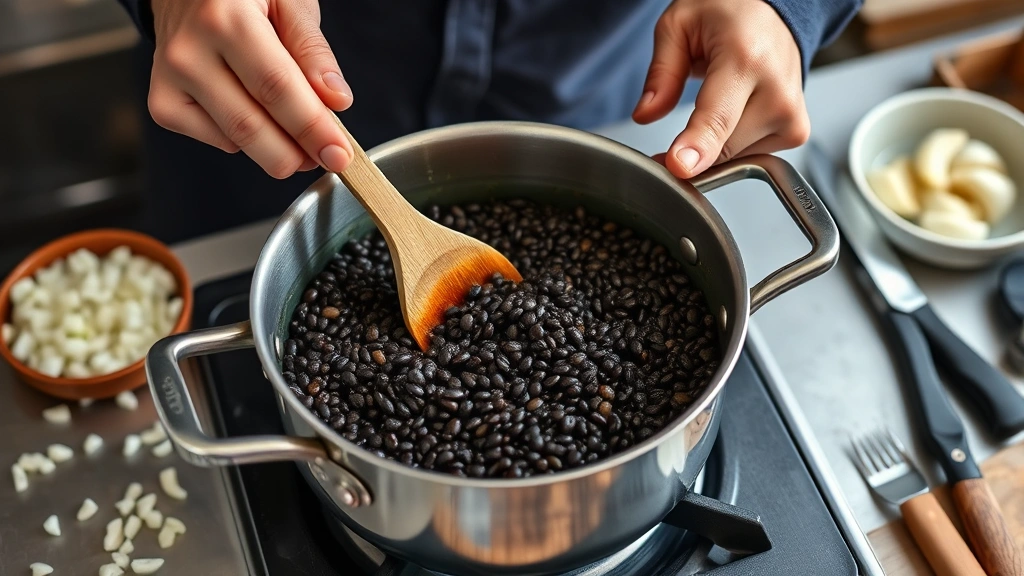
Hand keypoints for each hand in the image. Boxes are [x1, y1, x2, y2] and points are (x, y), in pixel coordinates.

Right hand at [147, 0, 352, 177]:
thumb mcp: (289, 1)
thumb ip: (312, 50)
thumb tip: (335, 100)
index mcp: (225, 17)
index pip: (276, 87)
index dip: (312, 127)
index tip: (340, 154)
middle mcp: (189, 50)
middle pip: (251, 125)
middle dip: (298, 153)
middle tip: (329, 156)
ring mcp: (171, 80)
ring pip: (236, 140)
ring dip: (279, 150)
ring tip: (302, 135)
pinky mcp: (163, 103)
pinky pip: (219, 141)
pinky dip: (248, 142)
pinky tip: (257, 115)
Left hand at [633, 0, 809, 178]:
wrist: (773, 10)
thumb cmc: (729, 13)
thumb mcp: (679, 26)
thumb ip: (661, 74)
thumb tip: (645, 115)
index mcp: (746, 59)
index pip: (718, 116)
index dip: (697, 146)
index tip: (680, 167)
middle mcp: (777, 89)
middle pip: (722, 146)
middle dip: (691, 150)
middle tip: (674, 139)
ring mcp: (791, 114)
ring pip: (734, 157)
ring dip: (715, 143)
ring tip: (718, 101)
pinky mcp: (796, 131)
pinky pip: (751, 157)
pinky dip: (733, 143)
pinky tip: (734, 112)